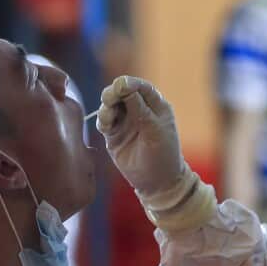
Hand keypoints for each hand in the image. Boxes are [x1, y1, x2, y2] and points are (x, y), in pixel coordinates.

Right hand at [98, 76, 189, 209]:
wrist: (157, 182)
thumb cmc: (163, 155)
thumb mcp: (155, 131)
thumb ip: (141, 110)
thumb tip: (126, 87)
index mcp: (155, 105)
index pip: (141, 87)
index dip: (130, 83)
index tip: (121, 85)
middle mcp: (138, 110)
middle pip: (121, 93)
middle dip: (114, 93)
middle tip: (109, 98)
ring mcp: (125, 122)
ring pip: (110, 106)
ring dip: (107, 107)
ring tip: (108, 115)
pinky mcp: (114, 135)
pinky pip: (104, 122)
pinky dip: (103, 120)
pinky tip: (106, 124)